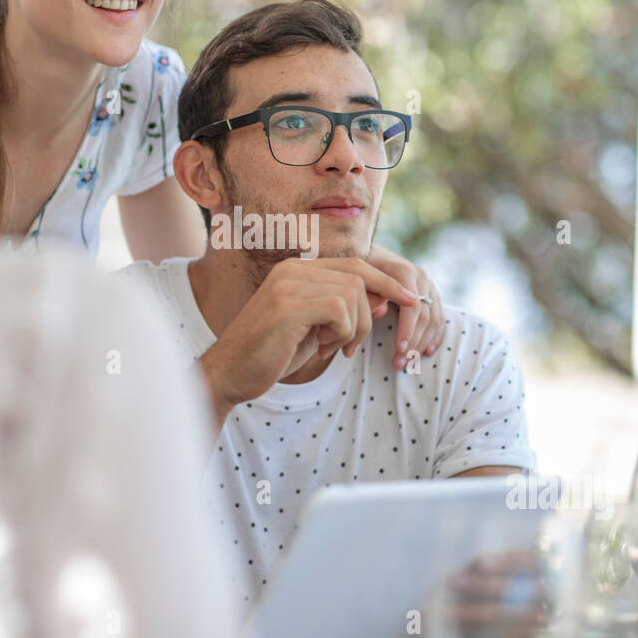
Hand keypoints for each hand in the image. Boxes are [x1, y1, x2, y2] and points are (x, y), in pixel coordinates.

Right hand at [198, 257, 416, 430]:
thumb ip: (346, 312)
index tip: (408, 301)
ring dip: (353, 328)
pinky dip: (342, 333)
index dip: (385, 282)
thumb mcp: (316, 330)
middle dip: (371, 309)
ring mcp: (289, 284)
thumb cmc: (271, 354)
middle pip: (358, 275)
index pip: (355, 264)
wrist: (229, 374)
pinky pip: (340, 310)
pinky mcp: (288, 305)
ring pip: (353, 294)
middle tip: (355, 344)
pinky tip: (322, 348)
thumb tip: (386, 300)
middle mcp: (293, 269)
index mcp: (297, 270)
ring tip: (330, 347)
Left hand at [367, 244, 444, 370]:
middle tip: (400, 363)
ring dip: (422, 344)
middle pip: (424, 316)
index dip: (407, 330)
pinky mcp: (432, 294)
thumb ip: (369, 294)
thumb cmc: (359, 269)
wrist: (369, 254)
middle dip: (413, 342)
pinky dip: (434, 336)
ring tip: (408, 363)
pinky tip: (426, 352)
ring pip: (433, 319)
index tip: (399, 350)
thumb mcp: (358, 277)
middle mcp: (421, 277)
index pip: (411, 306)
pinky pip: (439, 318)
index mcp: (404, 271)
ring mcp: (429, 285)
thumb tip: (381, 313)